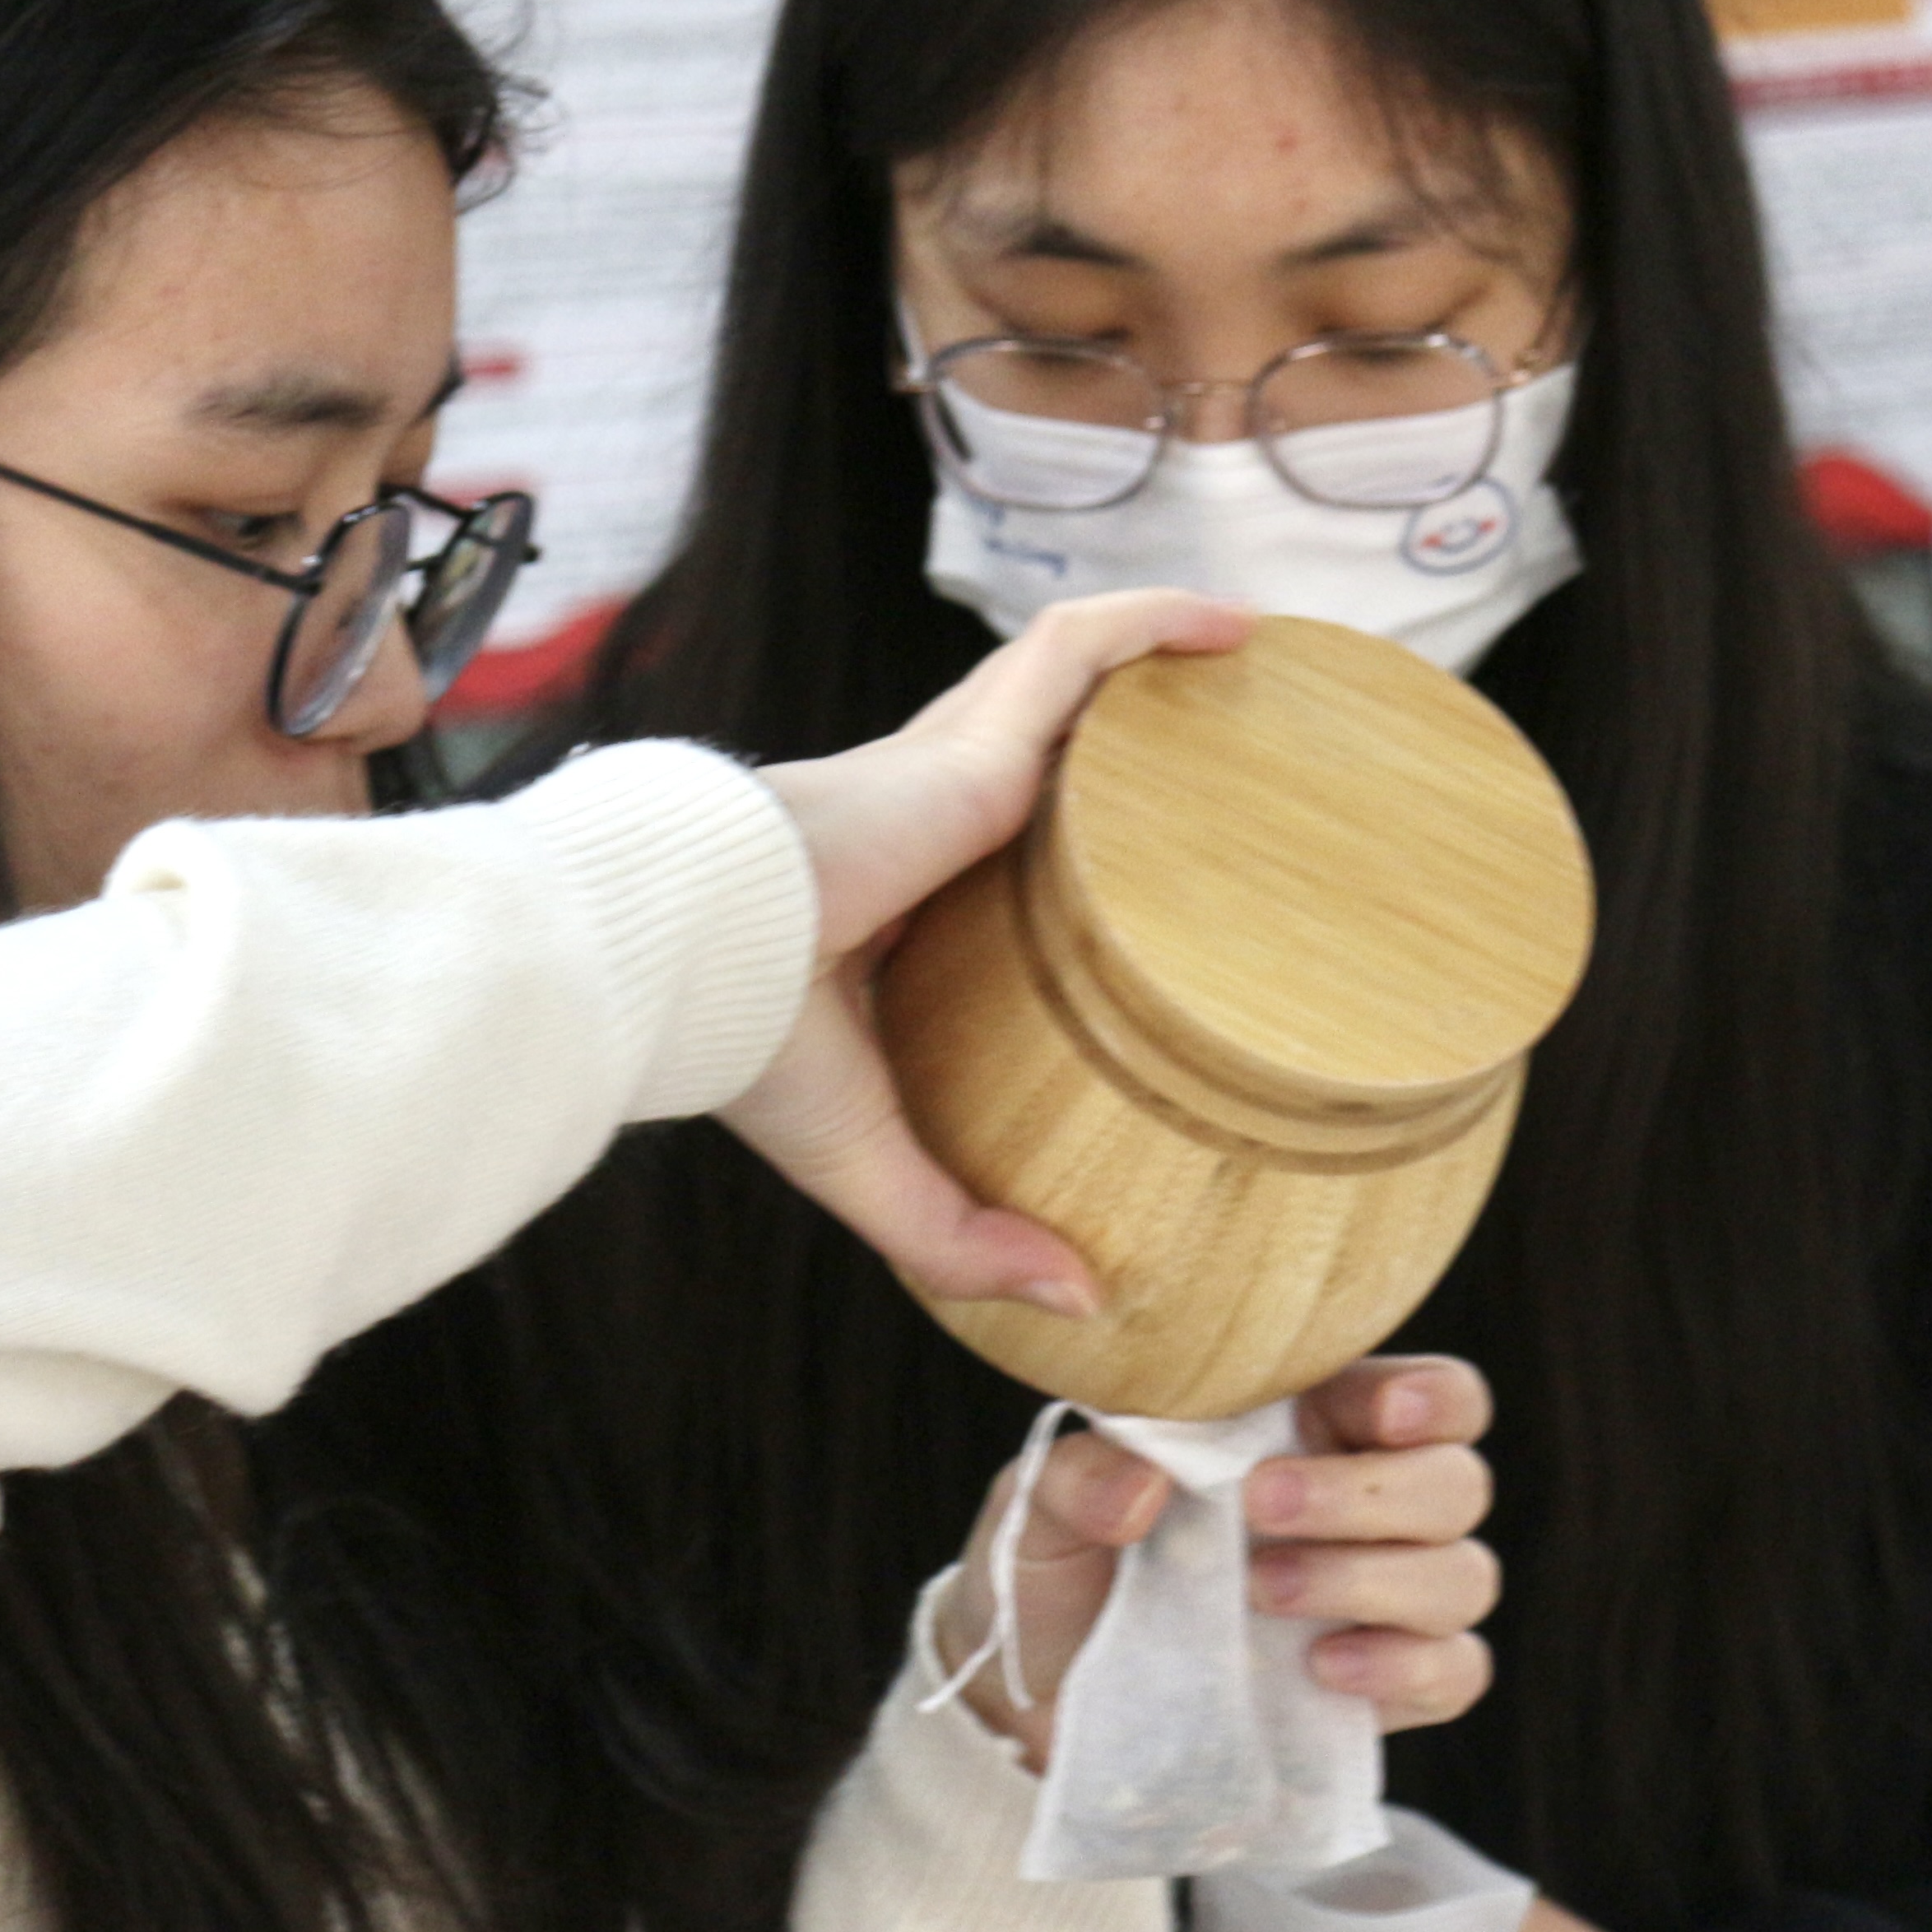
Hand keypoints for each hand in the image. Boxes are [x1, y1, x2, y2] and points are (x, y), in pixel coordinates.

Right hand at [722, 590, 1250, 1309]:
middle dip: (1124, 741)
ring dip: (1156, 664)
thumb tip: (1082, 1306)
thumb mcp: (869, 1161)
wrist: (683, 959)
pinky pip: (1080, 650)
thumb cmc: (741, 1049)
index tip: (1149, 880)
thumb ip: (965, 1236)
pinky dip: (1151, 625)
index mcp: (899, 901)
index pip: (995, 856)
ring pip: (1073, 687)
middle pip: (1046, 756)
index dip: (1064, 850)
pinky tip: (1233, 627)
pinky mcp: (973, 738)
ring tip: (1249, 664)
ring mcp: (952, 764)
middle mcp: (930, 818)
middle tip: (1229, 757)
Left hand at [930, 1356, 1500, 1770]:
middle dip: (1371, 1492)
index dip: (1431, 1397)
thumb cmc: (1059, 1568)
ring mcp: (1384, 1602)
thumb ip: (1077, 1477)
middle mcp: (1368, 1508)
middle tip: (1262, 1506)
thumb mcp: (1037, 1511)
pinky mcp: (1387, 1689)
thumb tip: (1144, 1481)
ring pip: (1463, 1575)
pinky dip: (1405, 1666)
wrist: (1039, 1698)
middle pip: (1457, 1484)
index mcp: (1311, 1431)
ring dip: (1373, 1578)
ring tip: (1264, 1592)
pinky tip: (1324, 1667)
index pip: (1430, 1396)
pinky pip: (1457, 1671)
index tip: (1383, 1411)